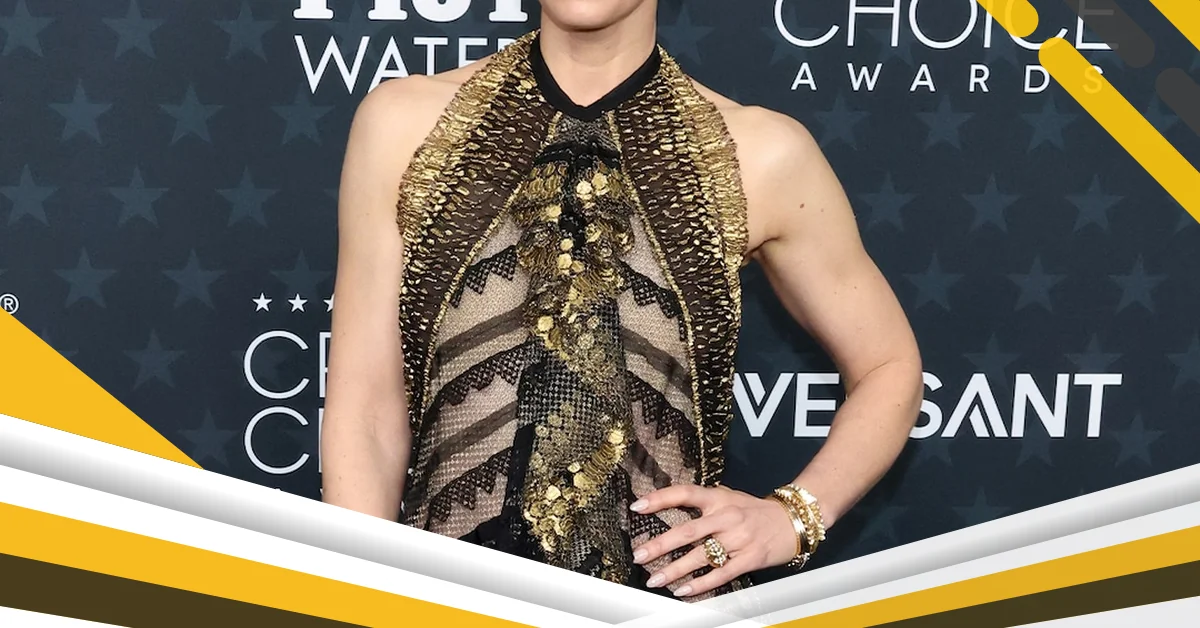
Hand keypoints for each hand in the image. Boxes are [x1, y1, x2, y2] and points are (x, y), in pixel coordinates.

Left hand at [629, 484, 797, 596]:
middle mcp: (726, 517)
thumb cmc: (755, 510)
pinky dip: (701, 584)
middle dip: (660, 545)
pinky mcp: (749, 559)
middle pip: (687, 531)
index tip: (637, 506)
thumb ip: (704, 501)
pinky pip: (721, 574)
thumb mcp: (730, 497)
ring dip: (675, 570)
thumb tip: (670, 504)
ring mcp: (738, 539)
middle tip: (639, 555)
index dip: (660, 498)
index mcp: (719, 498)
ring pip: (701, 556)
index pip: (685, 493)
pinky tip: (683, 590)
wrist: (792, 520)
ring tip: (655, 579)